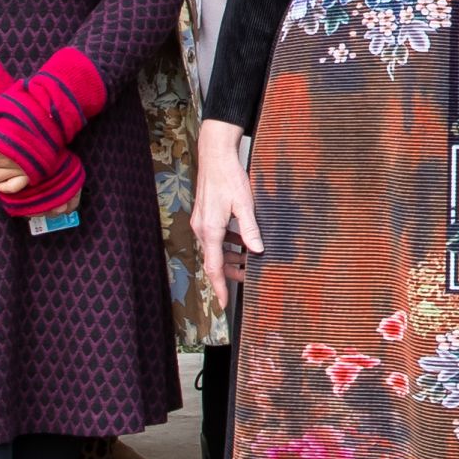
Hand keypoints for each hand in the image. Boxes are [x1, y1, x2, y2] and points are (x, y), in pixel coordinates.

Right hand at [191, 122, 261, 301]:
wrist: (215, 155)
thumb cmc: (228, 176)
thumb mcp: (245, 204)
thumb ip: (250, 229)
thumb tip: (257, 250)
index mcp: (210, 230)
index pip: (213, 267)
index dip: (220, 287)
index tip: (223, 303)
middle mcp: (202, 229)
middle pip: (214, 260)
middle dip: (230, 272)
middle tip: (248, 277)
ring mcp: (201, 222)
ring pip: (215, 249)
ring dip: (230, 257)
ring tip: (248, 260)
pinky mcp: (204, 215)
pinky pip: (215, 237)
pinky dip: (227, 243)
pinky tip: (242, 240)